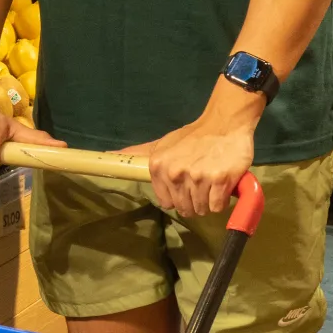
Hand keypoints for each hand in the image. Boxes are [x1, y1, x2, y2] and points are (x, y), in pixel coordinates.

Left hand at [125, 80, 262, 216]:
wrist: (224, 123)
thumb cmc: (193, 136)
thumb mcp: (162, 144)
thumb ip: (138, 153)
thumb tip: (108, 154)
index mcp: (158, 167)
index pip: (166, 203)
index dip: (178, 197)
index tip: (186, 186)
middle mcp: (175, 173)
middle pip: (185, 209)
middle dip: (194, 201)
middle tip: (202, 183)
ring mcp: (197, 177)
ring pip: (201, 210)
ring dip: (208, 201)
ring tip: (212, 182)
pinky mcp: (219, 180)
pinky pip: (217, 206)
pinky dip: (222, 200)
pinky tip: (221, 185)